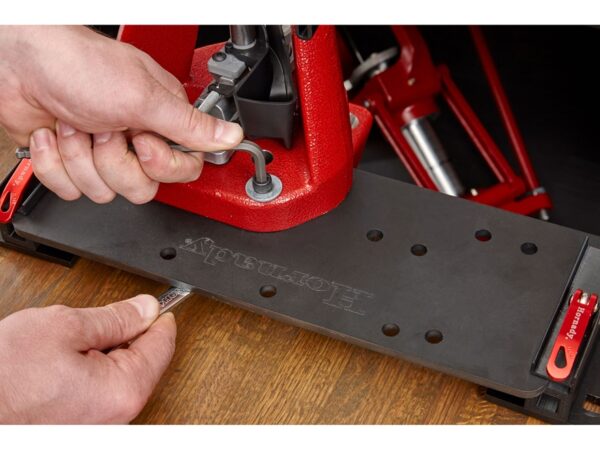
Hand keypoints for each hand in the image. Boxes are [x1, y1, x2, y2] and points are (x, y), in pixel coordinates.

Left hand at [0, 25, 242, 203]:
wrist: (17, 62)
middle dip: (112, 161)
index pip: (181, 170)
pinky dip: (53, 161)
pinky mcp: (70, 162)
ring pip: (102, 191)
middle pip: (140, 188)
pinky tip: (52, 133)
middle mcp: (133, 140)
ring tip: (73, 123)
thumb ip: (190, 125)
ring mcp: (100, 153)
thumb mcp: (143, 97)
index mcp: (161, 122)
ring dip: (78, 156)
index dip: (159, 165)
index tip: (142, 142)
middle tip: (102, 128)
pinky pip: (68, 189)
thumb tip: (234, 136)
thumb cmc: (78, 65)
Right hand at [0, 295, 175, 423]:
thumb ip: (115, 317)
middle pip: (144, 360)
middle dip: (129, 333)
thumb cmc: (6, 376)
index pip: (162, 345)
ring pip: (120, 374)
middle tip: (106, 316)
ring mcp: (99, 423)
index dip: (159, 317)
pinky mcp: (81, 424)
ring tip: (74, 342)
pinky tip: (67, 361)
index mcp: (123, 389)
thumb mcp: (66, 327)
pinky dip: (92, 369)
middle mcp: (117, 414)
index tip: (159, 303)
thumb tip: (146, 308)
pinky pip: (101, 389)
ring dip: (106, 351)